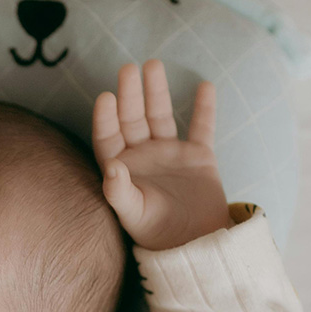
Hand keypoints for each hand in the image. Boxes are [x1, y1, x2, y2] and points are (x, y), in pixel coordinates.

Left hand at [92, 59, 233, 250]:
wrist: (195, 246)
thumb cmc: (156, 235)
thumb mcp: (133, 214)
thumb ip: (119, 191)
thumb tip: (111, 166)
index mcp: (121, 169)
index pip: (108, 137)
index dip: (105, 117)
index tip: (106, 96)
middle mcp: (142, 157)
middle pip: (132, 119)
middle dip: (130, 94)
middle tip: (128, 68)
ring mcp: (170, 154)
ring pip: (160, 116)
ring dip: (157, 92)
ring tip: (153, 64)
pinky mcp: (199, 157)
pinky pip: (202, 127)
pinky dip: (204, 108)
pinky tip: (205, 86)